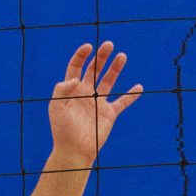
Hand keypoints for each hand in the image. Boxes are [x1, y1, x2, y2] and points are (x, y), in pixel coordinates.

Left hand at [46, 43, 142, 168]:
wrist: (74, 151)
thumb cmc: (62, 130)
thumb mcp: (56, 108)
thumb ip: (62, 90)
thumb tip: (75, 79)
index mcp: (72, 90)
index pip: (76, 67)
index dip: (82, 56)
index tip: (89, 47)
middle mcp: (86, 93)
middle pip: (94, 70)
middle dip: (101, 57)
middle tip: (109, 45)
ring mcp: (98, 103)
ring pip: (109, 81)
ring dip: (115, 68)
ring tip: (122, 56)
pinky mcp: (109, 114)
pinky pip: (123, 102)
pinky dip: (131, 95)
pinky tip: (139, 87)